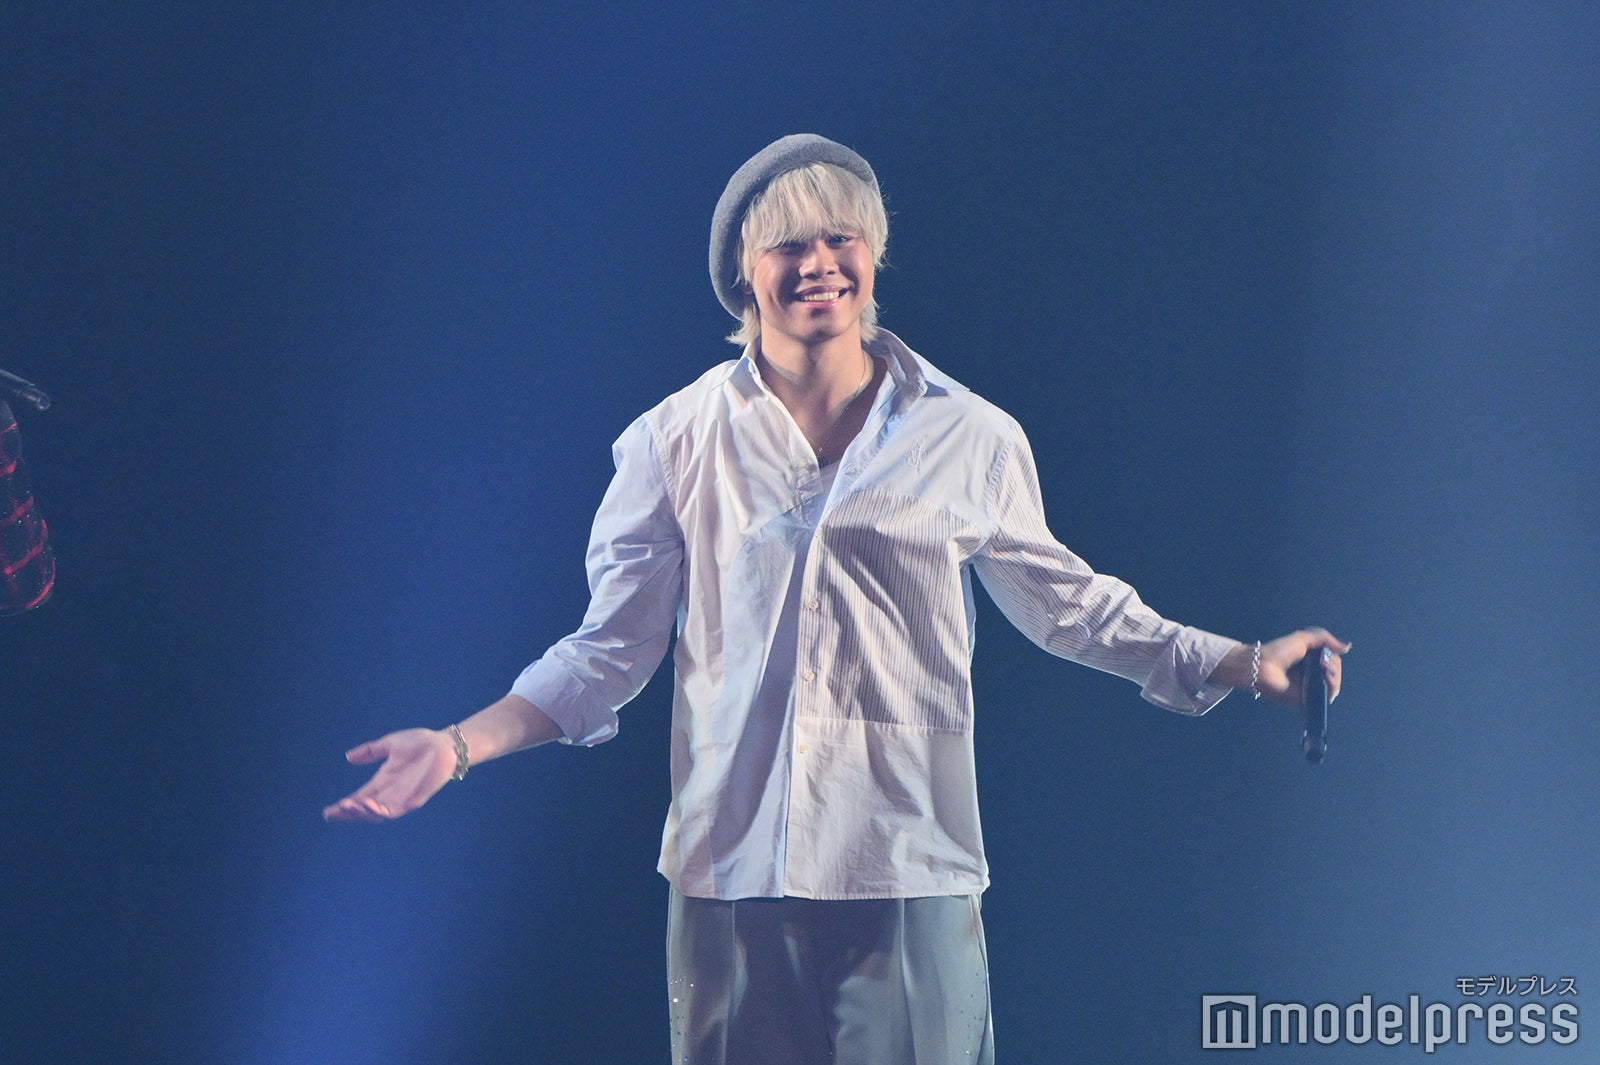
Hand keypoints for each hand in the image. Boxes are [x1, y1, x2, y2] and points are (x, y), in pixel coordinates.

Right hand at [322, 728, 457, 821]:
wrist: (444, 744)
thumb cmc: (420, 742)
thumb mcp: (389, 745)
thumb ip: (370, 751)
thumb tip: (348, 757)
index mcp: (383, 781)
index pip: (360, 798)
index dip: (345, 806)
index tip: (328, 812)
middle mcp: (390, 793)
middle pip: (365, 811)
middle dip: (348, 814)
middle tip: (333, 813)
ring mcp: (401, 799)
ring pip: (377, 815)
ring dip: (361, 813)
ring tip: (347, 807)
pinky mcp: (414, 800)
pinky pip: (393, 811)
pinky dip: (379, 811)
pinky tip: (368, 805)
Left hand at [1252, 628, 1348, 709]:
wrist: (1262, 665)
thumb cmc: (1278, 651)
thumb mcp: (1303, 639)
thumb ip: (1325, 639)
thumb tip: (1347, 647)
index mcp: (1311, 663)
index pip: (1333, 664)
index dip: (1334, 660)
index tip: (1325, 657)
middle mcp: (1312, 677)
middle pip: (1335, 675)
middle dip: (1334, 668)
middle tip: (1323, 664)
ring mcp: (1310, 690)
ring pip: (1333, 687)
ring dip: (1334, 677)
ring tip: (1324, 671)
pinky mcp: (1307, 702)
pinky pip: (1324, 699)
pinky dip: (1329, 690)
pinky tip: (1325, 681)